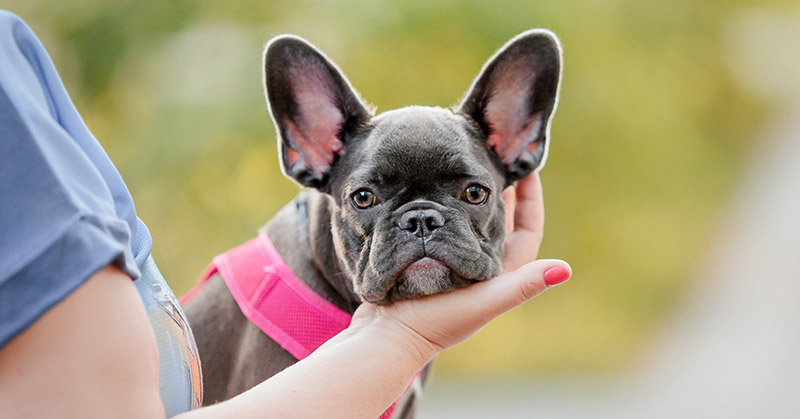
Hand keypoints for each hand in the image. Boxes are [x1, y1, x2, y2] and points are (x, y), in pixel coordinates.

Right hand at [350, 172, 567, 360]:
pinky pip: (446, 228)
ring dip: (474, 196)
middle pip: (501, 220)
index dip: (531, 198)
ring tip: (467, 167)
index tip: (527, 167)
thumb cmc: (436, 320)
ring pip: (471, 221)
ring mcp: (455, 267)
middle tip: (496, 158)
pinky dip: (446, 207)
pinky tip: (434, 190)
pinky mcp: (430, 265)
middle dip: (503, 190)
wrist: (388, 336)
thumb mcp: (483, 300)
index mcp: (501, 275)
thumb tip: (566, 269)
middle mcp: (481, 269)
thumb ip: (523, 286)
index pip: (527, 228)